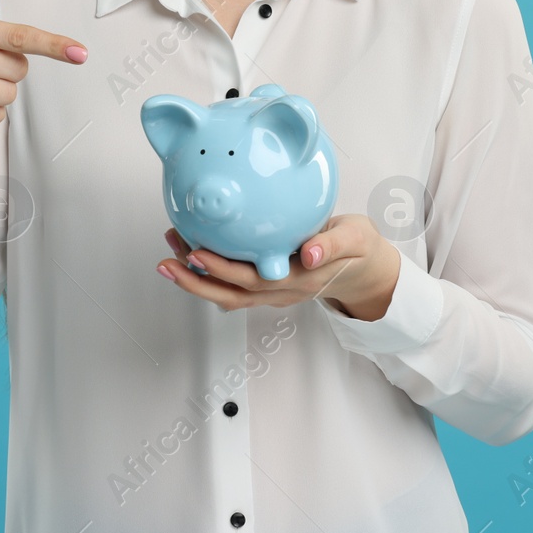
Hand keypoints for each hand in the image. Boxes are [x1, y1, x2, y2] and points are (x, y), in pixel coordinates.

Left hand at [157, 215, 401, 319]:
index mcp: (300, 279)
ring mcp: (273, 292)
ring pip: (227, 294)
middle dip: (195, 280)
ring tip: (169, 254)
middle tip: (167, 259)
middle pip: (231, 293)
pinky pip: (232, 287)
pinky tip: (191, 250)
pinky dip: (208, 274)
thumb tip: (309, 253)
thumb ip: (332, 244)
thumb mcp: (355, 238)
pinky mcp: (267, 285)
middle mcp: (281, 291)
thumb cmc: (358, 249)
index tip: (195, 252)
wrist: (365, 268)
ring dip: (196, 280)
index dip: (222, 270)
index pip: (253, 280)